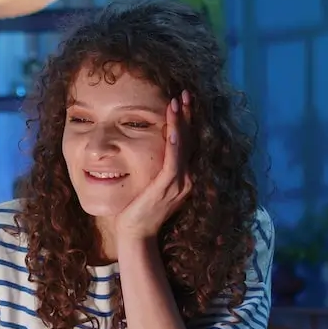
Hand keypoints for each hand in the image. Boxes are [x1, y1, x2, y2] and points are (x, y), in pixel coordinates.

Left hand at [114, 91, 194, 243]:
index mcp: (184, 177)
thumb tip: (150, 147)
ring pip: (183, 146)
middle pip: (191, 140)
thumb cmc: (138, 210)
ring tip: (177, 101)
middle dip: (188, 115)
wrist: (136, 235)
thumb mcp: (150, 184)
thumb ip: (156, 168)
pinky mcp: (167, 188)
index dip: (188, 121)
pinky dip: (174, 143)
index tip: (184, 101)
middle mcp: (187, 179)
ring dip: (180, 122)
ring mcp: (179, 184)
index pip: (189, 142)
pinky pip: (173, 162)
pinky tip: (171, 128)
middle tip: (185, 93)